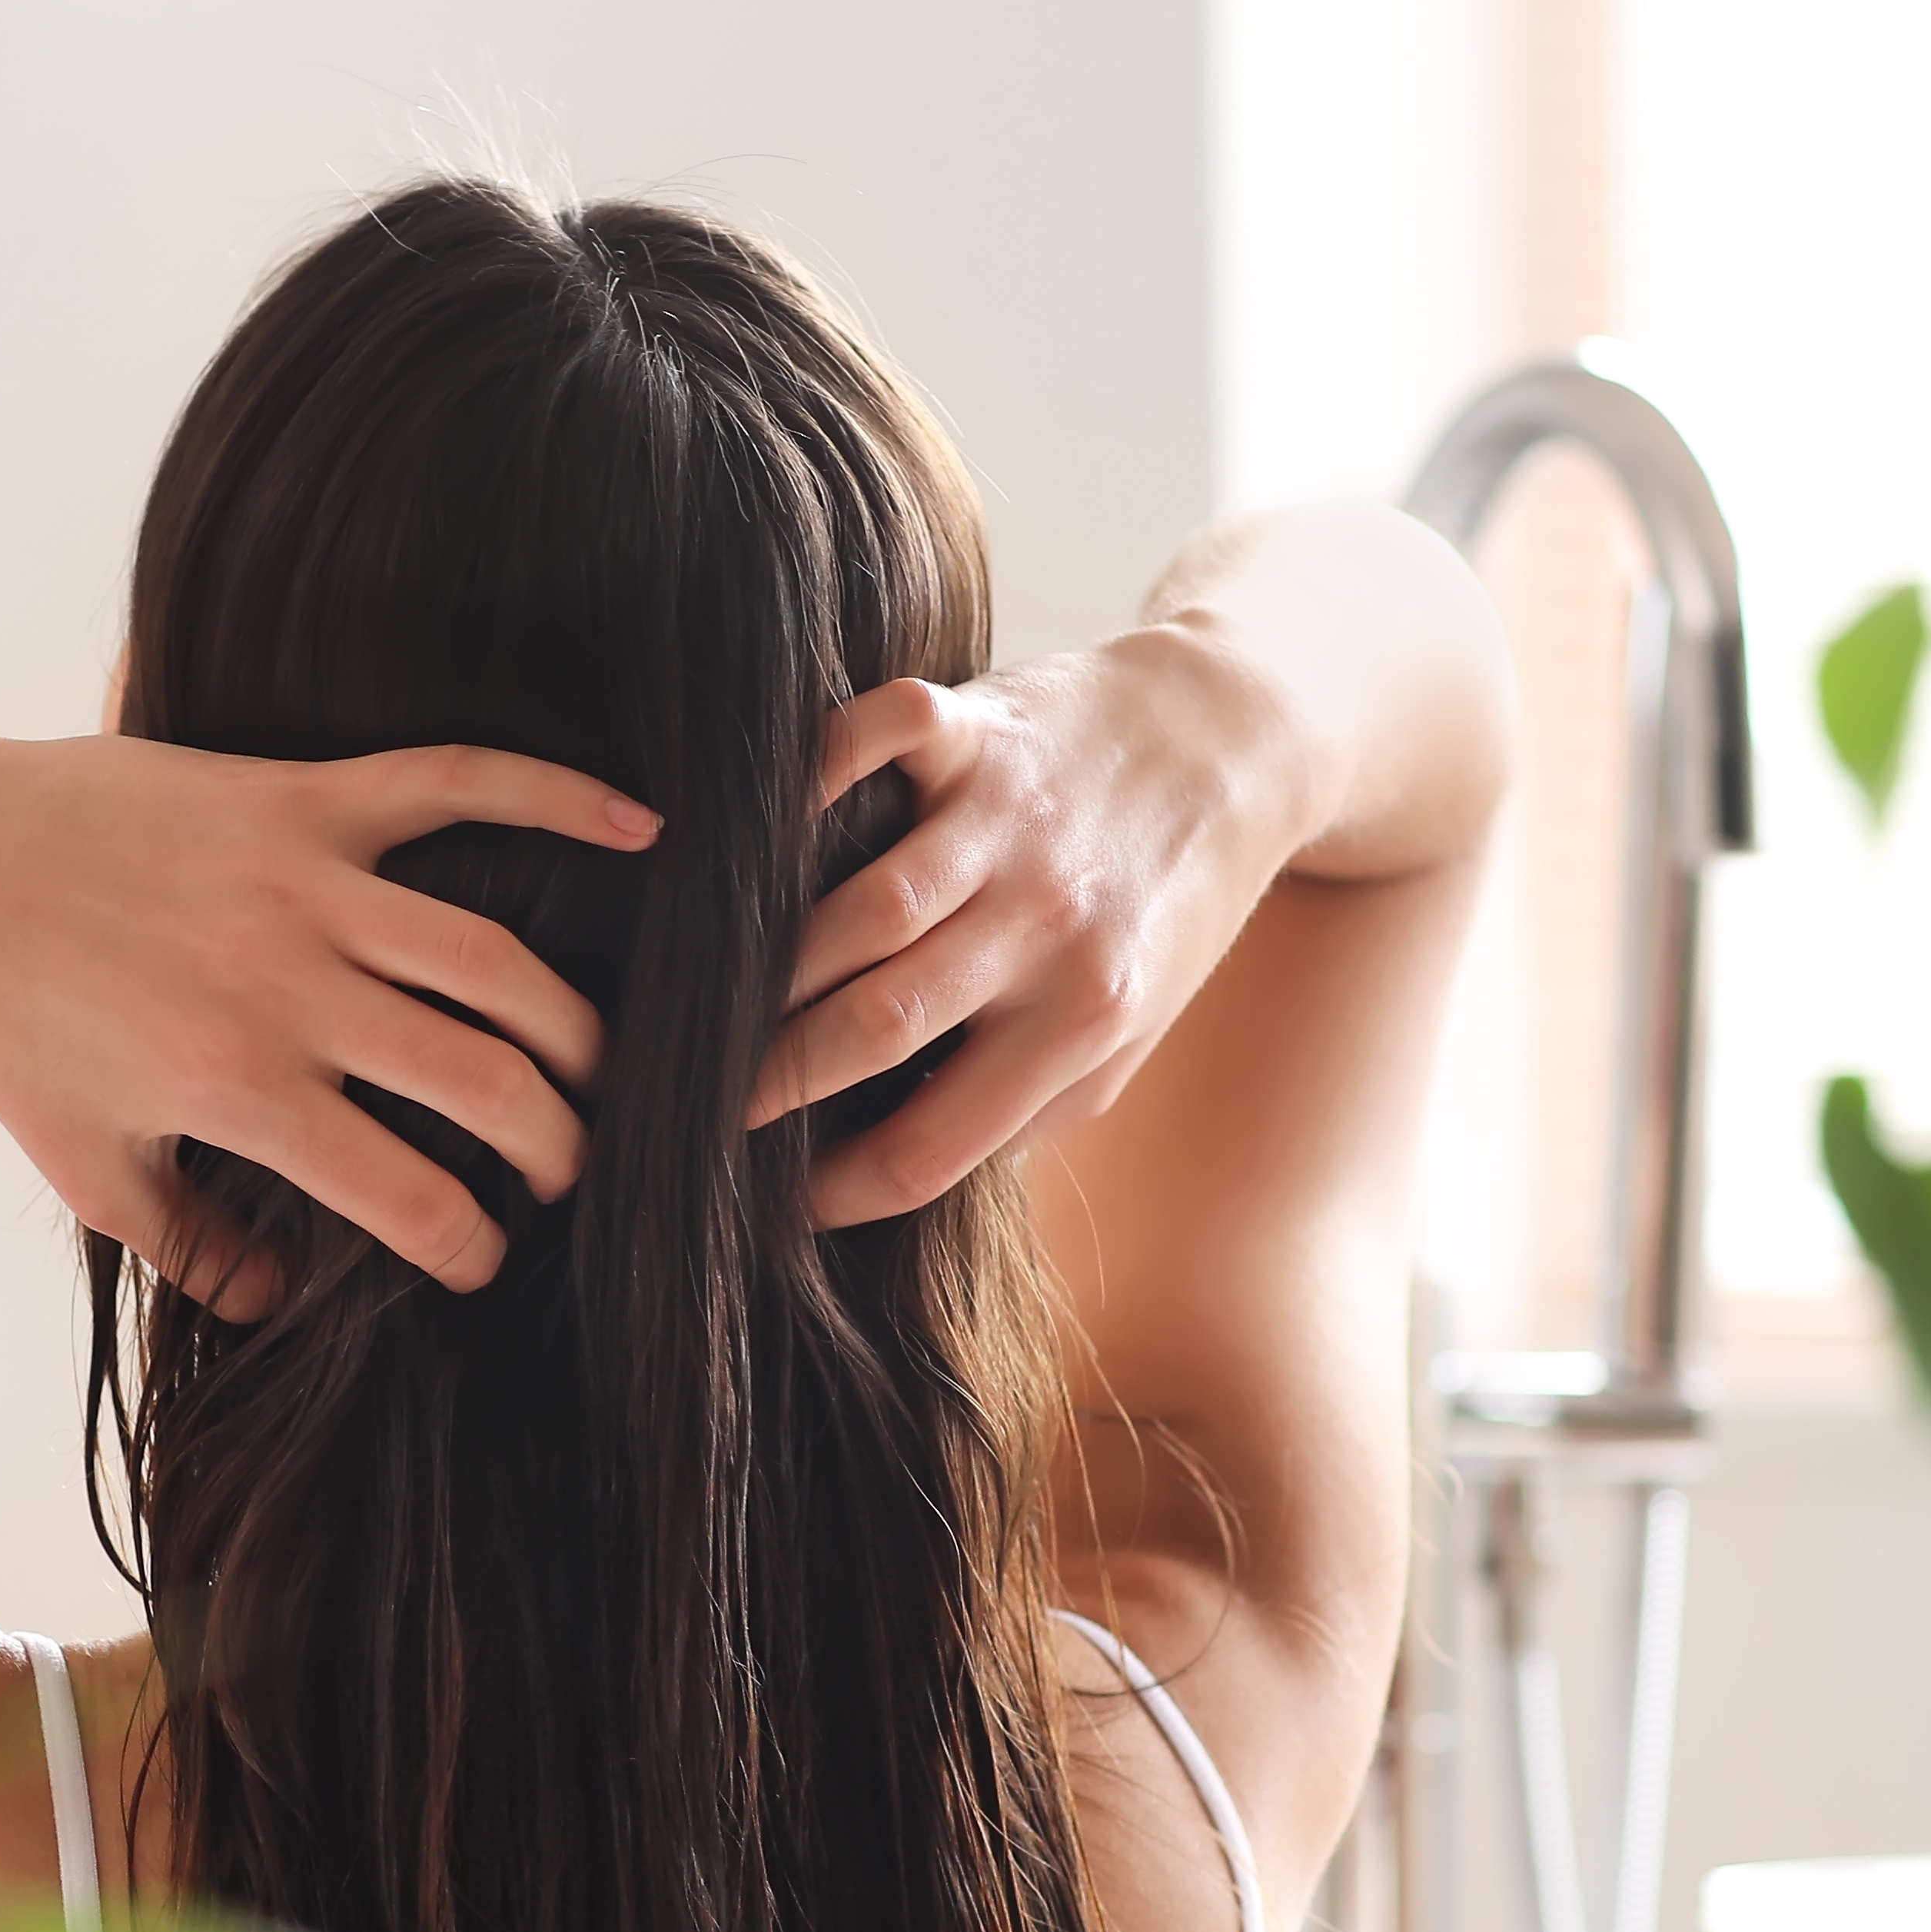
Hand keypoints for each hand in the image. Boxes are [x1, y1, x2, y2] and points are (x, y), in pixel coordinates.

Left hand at [0, 731, 657, 1314]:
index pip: (410, 1197)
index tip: (485, 1263)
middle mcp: (290, 990)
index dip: (470, 1248)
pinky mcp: (302, 795)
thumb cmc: (7, 1025)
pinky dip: (558, 796)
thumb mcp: (84, 1164)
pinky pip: (456, 784)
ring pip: (497, 961)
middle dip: (558, 1146)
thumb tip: (280, 1308)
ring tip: (599, 1071)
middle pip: (486, 1082)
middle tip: (571, 1172)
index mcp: (240, 1091)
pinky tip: (643, 826)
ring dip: (575, 1026)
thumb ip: (191, 1248)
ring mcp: (304, 883)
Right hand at [748, 627, 1315, 1225]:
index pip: (932, 1145)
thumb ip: (1026, 1100)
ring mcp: (1010, 825)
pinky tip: (753, 830)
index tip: (769, 1205)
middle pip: (877, 1029)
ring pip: (859, 912)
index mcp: (1083, 1024)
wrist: (1237, 741)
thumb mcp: (1128, 1034)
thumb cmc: (1163, 903)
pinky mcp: (983, 726)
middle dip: (767, 1081)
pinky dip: (810, 776)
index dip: (835, 1193)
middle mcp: (1048, 928)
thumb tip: (888, 1165)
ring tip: (700, 1005)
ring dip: (764, 966)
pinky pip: (876, 744)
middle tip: (694, 1106)